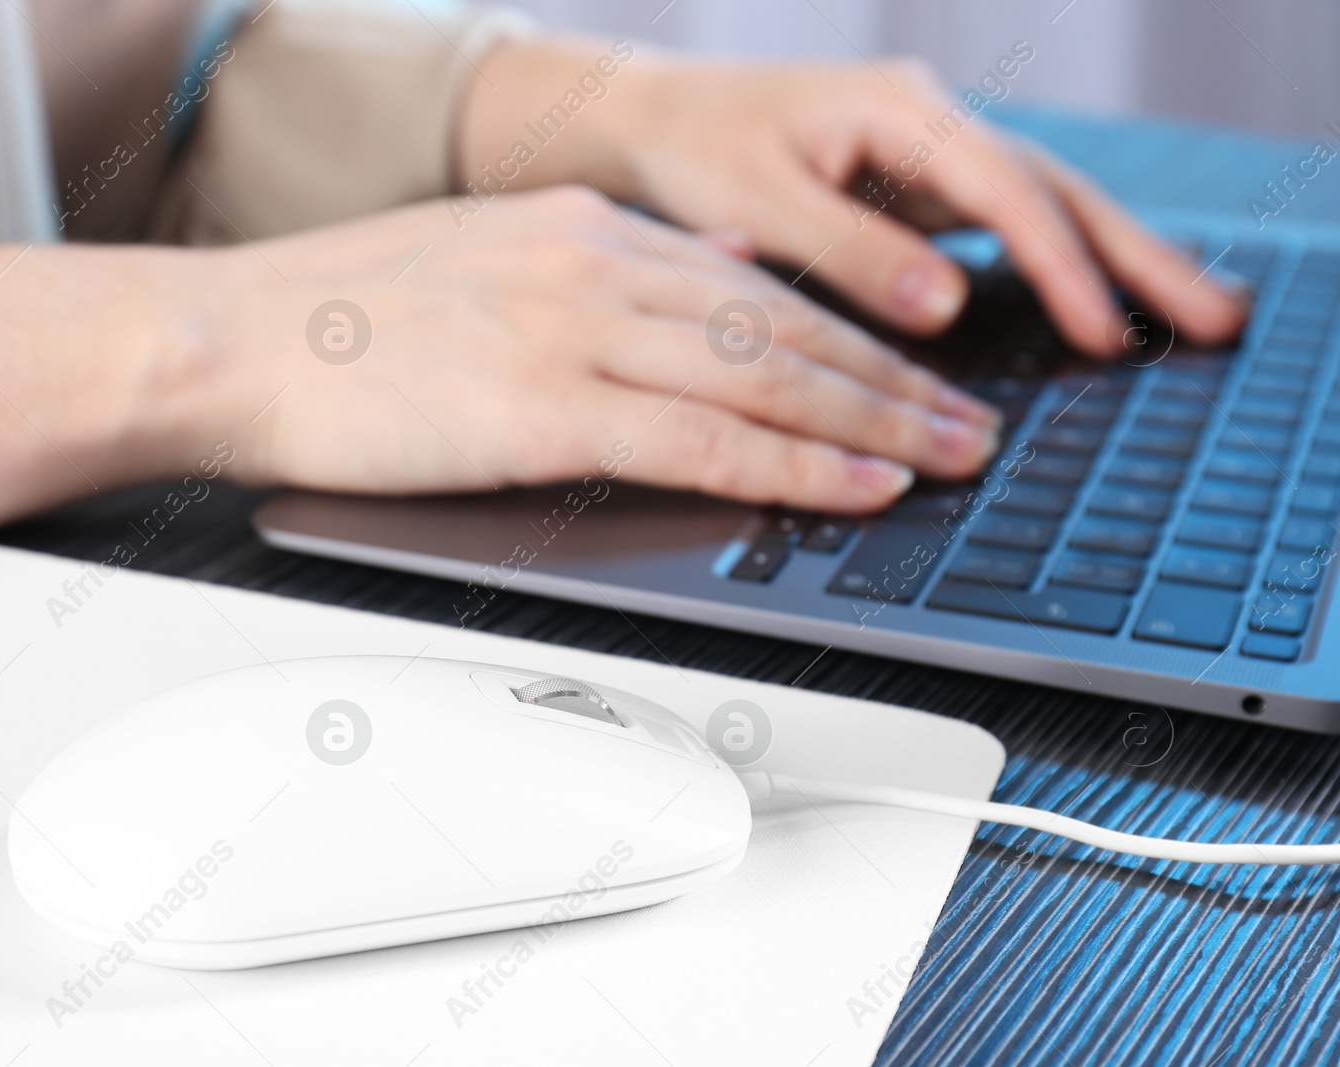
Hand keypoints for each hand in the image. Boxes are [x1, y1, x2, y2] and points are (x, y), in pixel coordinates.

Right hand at [200, 188, 1001, 511]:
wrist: (227, 339)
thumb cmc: (331, 319)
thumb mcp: (477, 262)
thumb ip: (586, 273)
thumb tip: (682, 274)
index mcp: (579, 231)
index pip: (749, 284)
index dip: (846, 334)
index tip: (907, 371)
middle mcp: (594, 265)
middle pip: (782, 325)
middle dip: (891, 379)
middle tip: (971, 420)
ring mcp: (572, 332)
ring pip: (762, 378)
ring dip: (872, 423)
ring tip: (950, 460)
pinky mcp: (541, 407)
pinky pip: (699, 441)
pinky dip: (792, 465)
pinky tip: (856, 487)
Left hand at [459, 43, 1247, 354]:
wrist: (655, 122)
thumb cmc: (695, 152)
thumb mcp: (760, 204)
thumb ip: (850, 252)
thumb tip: (943, 309)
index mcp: (900, 113)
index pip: (1007, 190)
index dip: (1061, 264)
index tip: (1103, 330)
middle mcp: (931, 126)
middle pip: (1057, 189)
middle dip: (1137, 254)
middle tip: (1217, 317)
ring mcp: (931, 157)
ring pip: (1044, 208)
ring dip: (1116, 261)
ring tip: (1193, 315)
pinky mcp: (918, 191)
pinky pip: (1007, 229)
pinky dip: (1058, 266)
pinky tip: (1099, 304)